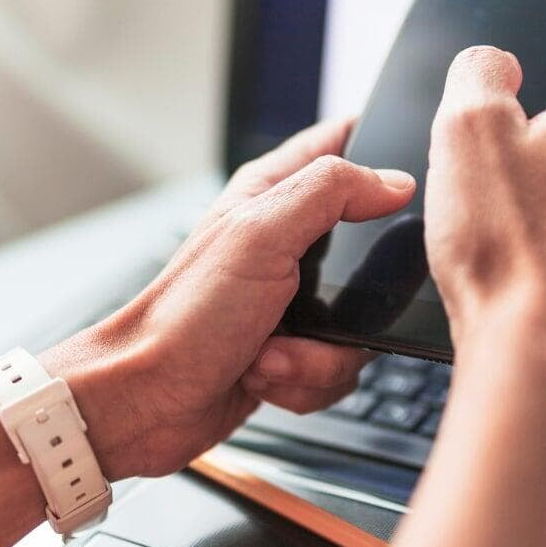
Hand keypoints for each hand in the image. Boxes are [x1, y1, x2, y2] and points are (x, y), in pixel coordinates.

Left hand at [46, 122, 415, 478]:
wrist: (146, 401)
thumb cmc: (184, 317)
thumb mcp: (261, 235)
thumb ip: (330, 193)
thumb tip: (393, 180)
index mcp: (271, 196)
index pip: (338, 145)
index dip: (377, 153)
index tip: (400, 189)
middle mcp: (281, 245)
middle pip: (367, 251)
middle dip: (354, 297)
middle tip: (315, 309)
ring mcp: (287, 303)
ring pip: (357, 323)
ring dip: (319, 354)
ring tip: (272, 354)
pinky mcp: (290, 353)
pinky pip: (336, 369)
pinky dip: (304, 381)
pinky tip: (265, 378)